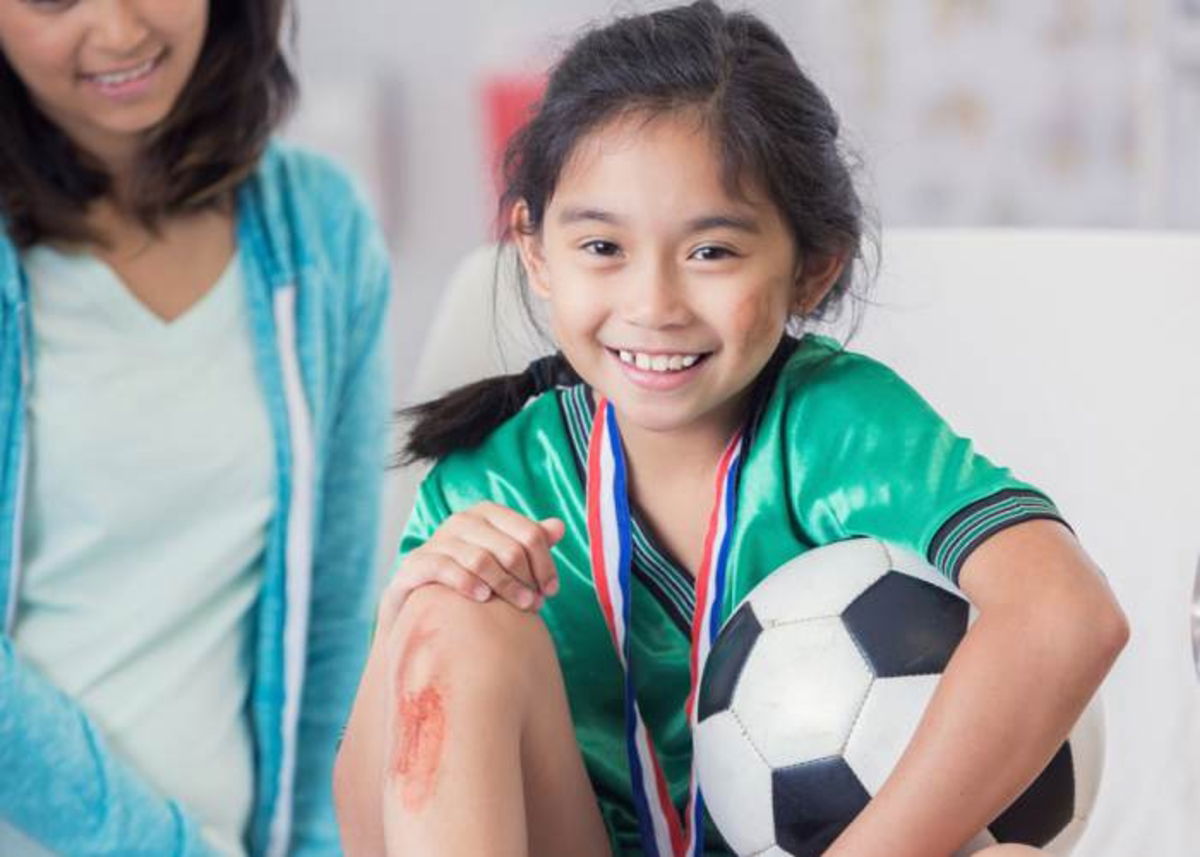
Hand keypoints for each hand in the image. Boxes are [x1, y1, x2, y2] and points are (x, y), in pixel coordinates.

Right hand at [378, 502, 564, 627]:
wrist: (422, 601)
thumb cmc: (473, 577)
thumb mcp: (504, 558)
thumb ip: (530, 542)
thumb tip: (559, 526)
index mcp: (487, 513)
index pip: (530, 534)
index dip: (546, 564)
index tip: (551, 591)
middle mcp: (462, 520)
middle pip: (510, 549)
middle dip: (527, 580)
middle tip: (535, 605)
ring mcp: (437, 540)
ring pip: (481, 559)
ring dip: (505, 587)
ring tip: (519, 606)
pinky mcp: (416, 563)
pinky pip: (445, 569)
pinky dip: (468, 584)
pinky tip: (484, 599)